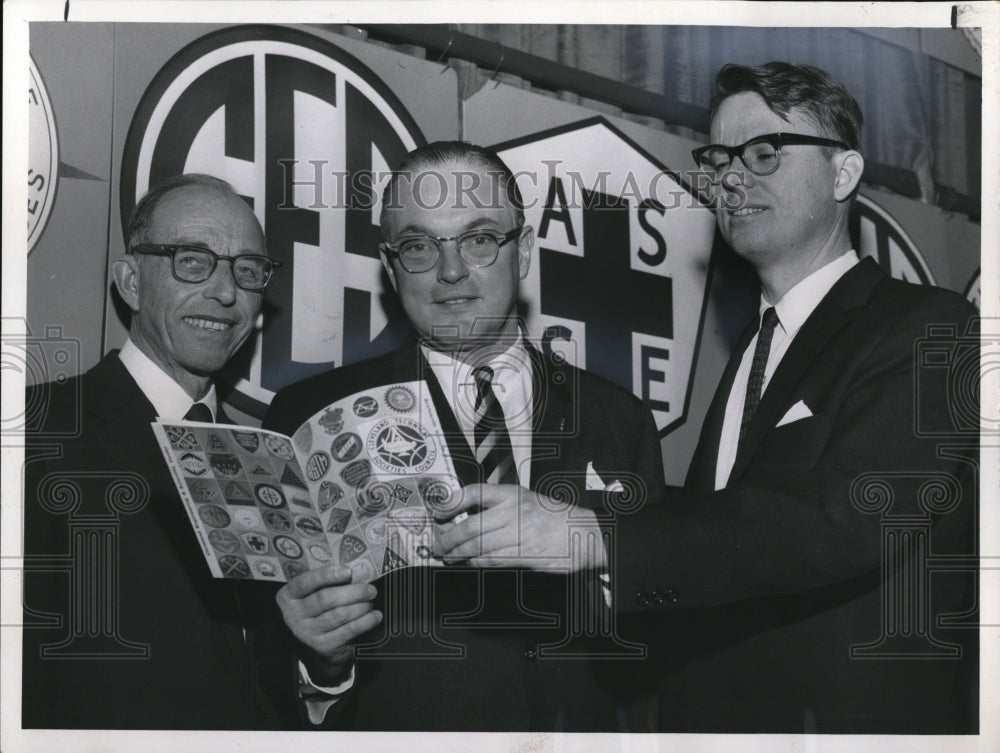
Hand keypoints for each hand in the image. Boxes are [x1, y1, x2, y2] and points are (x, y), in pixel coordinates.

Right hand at [276, 564, 381, 686]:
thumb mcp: (311, 595)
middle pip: (326, 599)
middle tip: (371, 589)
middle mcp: (293, 615)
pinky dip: (365, 622)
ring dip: (360, 606)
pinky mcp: (322, 646)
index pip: (305, 582)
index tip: (348, 571)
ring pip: (339, 615)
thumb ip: (325, 583)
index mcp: (288, 596)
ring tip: (371, 602)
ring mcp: (307, 633)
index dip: (327, 575)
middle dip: (353, 592)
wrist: (311, 647)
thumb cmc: (316, 610)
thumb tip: (357, 570)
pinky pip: (348, 631)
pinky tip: (375, 616)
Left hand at [431, 483, 606, 571]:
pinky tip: (470, 563)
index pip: (475, 493)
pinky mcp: (526, 555)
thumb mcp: (528, 499)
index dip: (452, 502)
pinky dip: (477, 563)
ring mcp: (520, 534)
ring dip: (459, 554)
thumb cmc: (555, 516)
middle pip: (471, 527)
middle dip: (450, 539)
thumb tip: (468, 516)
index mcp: (513, 494)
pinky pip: (494, 560)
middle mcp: (515, 512)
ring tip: (449, 557)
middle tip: (438, 545)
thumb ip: (501, 506)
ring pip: (479, 547)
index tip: (438, 512)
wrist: (585, 533)